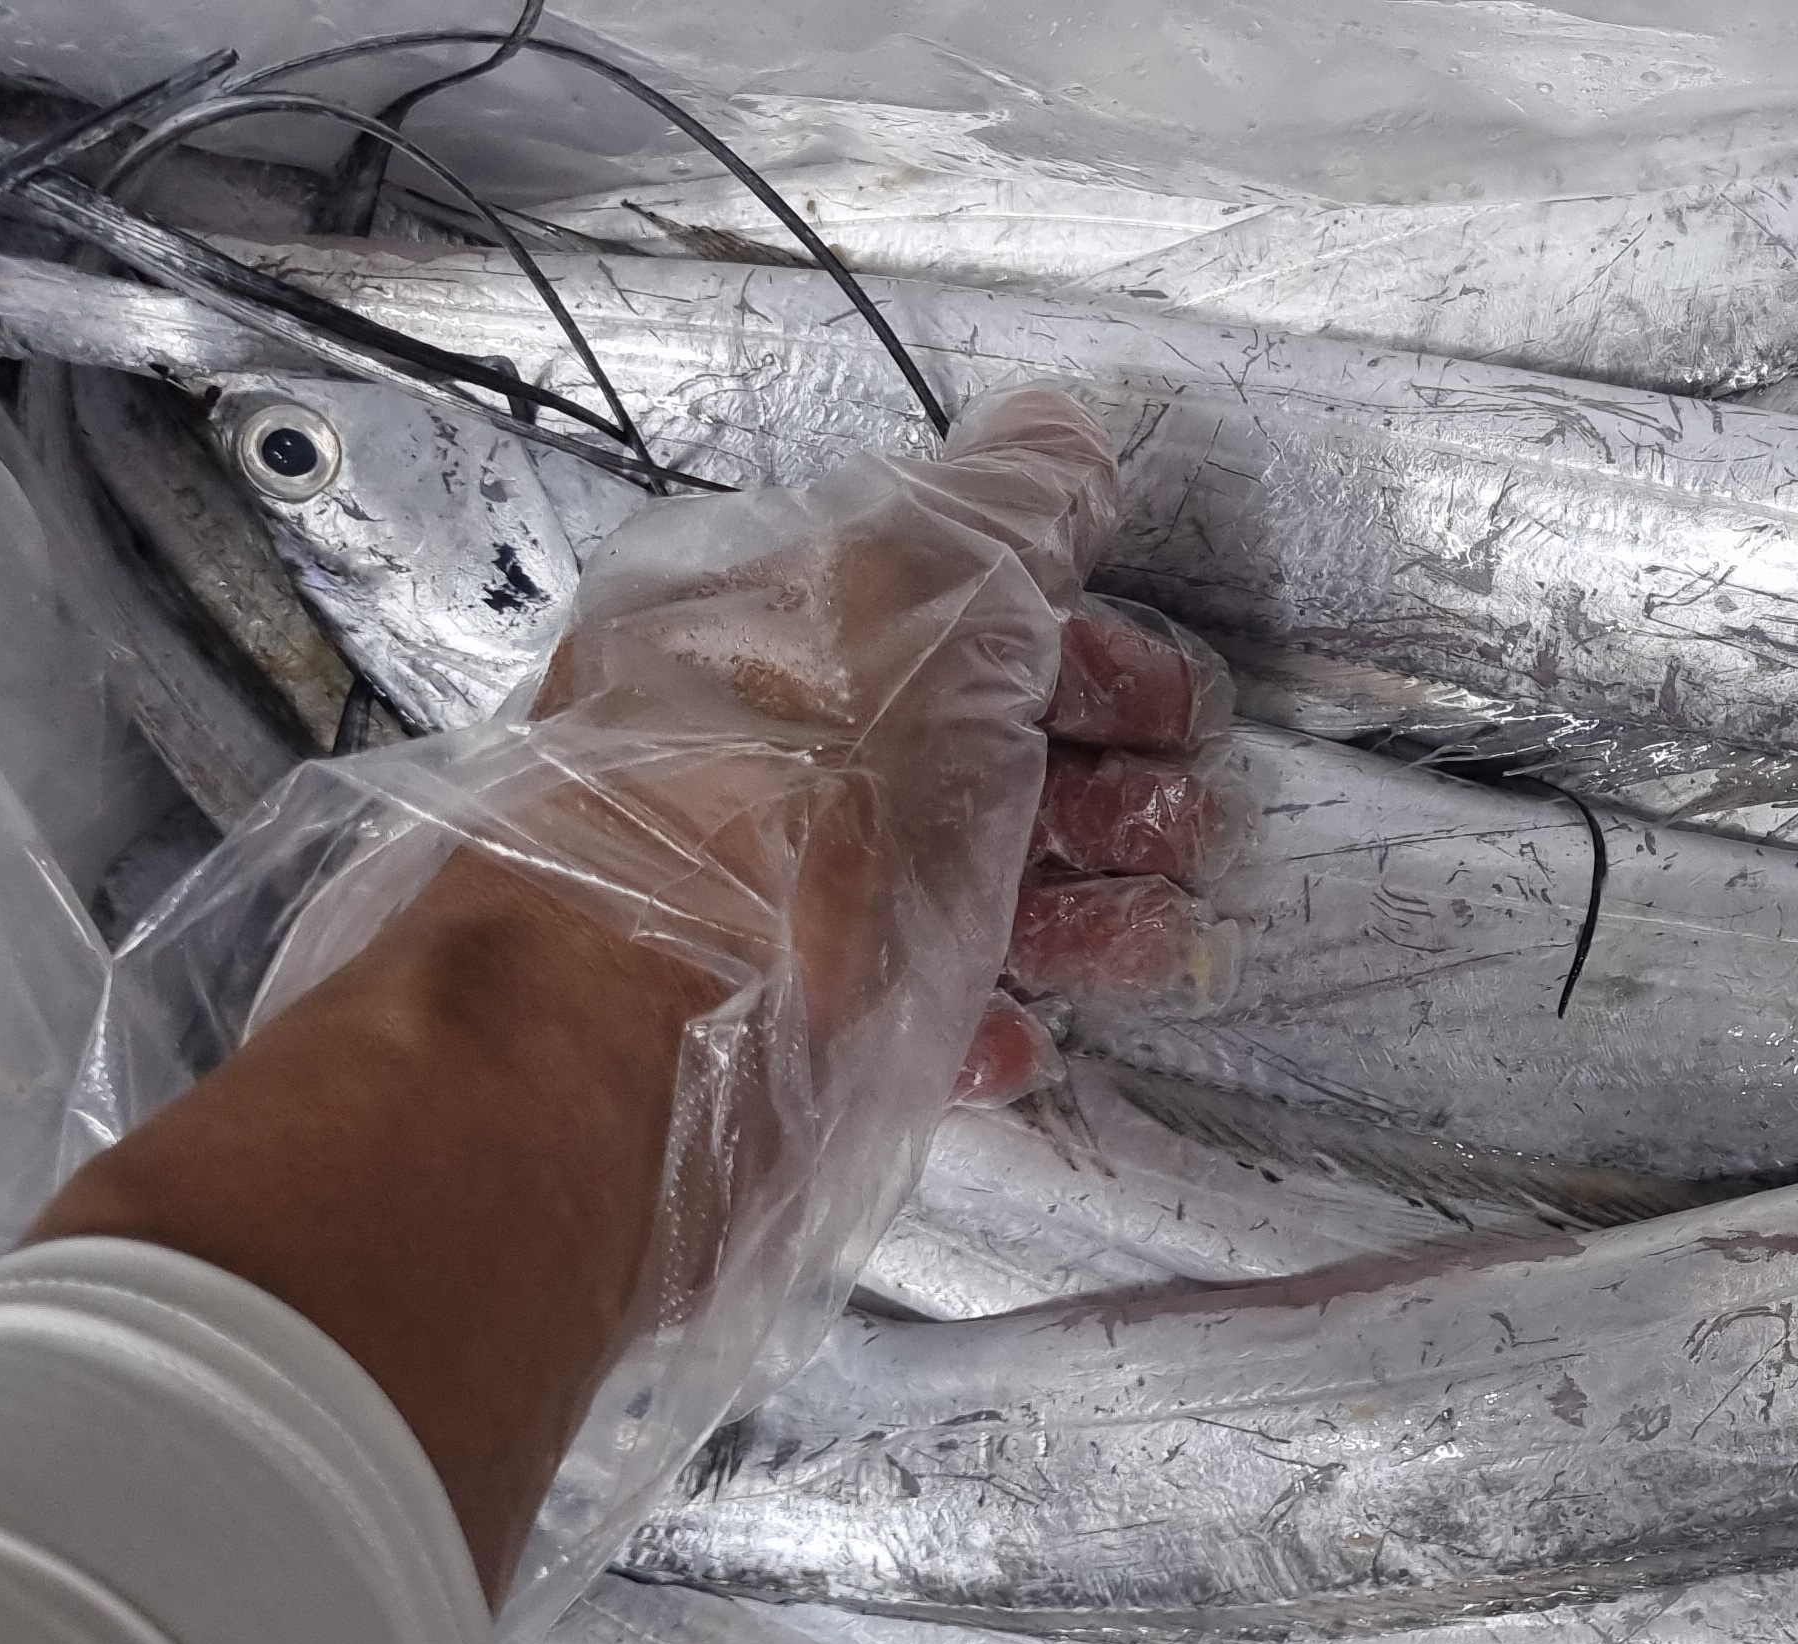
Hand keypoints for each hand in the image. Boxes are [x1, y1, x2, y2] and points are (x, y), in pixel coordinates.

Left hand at [43, 387, 1195, 1617]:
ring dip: (1064, 906)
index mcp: (765, 626)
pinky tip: (1013, 1034)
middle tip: (1177, 826)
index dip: (1079, 648)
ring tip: (1140, 936)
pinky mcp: (757, 1035)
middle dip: (1090, 784)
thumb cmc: (761, 818)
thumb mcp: (912, 605)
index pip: (946, 610)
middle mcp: (748, 757)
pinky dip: (968, 1019)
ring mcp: (754, 902)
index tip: (1170, 704)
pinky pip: (880, 1016)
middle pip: (951, 751)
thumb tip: (1061, 434)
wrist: (621, 1055)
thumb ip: (1001, 519)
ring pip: (934, 884)